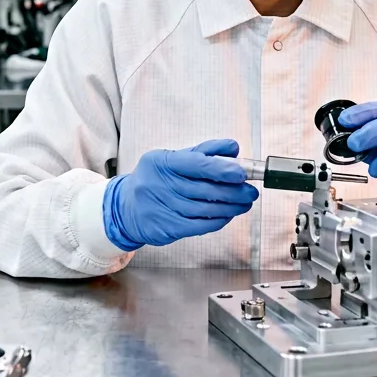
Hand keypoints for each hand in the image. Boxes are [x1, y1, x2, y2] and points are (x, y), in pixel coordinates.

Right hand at [103, 139, 258, 250]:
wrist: (126, 208)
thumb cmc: (155, 180)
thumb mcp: (174, 158)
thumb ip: (205, 152)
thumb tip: (233, 148)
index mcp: (161, 162)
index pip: (196, 164)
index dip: (222, 169)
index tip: (242, 173)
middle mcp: (158, 185)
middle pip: (204, 190)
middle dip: (233, 192)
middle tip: (250, 192)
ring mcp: (160, 208)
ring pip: (204, 209)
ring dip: (230, 207)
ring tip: (244, 203)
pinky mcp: (164, 228)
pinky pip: (198, 226)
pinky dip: (217, 220)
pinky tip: (227, 215)